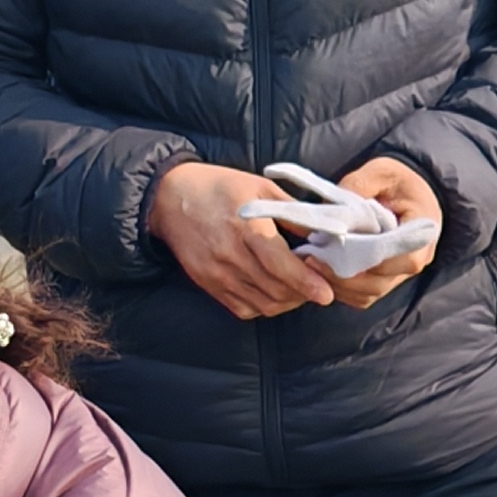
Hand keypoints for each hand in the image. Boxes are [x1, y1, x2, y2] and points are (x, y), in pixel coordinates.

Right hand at [150, 161, 337, 320]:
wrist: (170, 198)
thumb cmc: (219, 187)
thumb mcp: (261, 188)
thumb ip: (294, 212)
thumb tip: (326, 232)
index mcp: (246, 229)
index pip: (280, 265)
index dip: (306, 283)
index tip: (326, 294)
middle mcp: (230, 257)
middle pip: (275, 290)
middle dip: (303, 294)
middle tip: (318, 286)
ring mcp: (217, 275)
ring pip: (263, 304)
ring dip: (287, 302)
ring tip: (299, 289)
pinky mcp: (209, 285)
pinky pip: (243, 308)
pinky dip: (264, 306)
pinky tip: (272, 291)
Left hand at [322, 158, 442, 311]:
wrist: (404, 192)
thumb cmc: (395, 181)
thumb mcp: (381, 171)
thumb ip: (359, 185)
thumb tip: (332, 208)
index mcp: (424, 232)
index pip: (401, 259)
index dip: (365, 258)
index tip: (332, 249)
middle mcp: (416, 259)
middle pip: (379, 282)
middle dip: (343, 274)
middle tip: (312, 258)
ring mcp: (399, 275)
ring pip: (367, 294)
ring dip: (338, 284)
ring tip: (312, 263)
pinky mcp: (384, 281)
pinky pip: (361, 296)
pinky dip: (340, 289)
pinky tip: (321, 270)